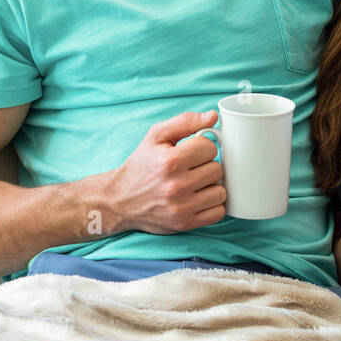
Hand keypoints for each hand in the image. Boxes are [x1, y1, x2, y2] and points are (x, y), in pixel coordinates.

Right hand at [103, 111, 226, 235]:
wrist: (119, 201)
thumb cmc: (140, 166)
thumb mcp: (155, 137)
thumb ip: (185, 122)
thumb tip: (213, 116)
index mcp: (170, 161)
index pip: (210, 148)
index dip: (202, 147)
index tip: (192, 152)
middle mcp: (176, 186)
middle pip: (217, 169)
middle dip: (206, 166)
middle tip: (191, 169)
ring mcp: (181, 208)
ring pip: (220, 191)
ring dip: (211, 186)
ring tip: (195, 184)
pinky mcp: (185, 224)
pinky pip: (218, 212)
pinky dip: (212, 205)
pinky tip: (198, 198)